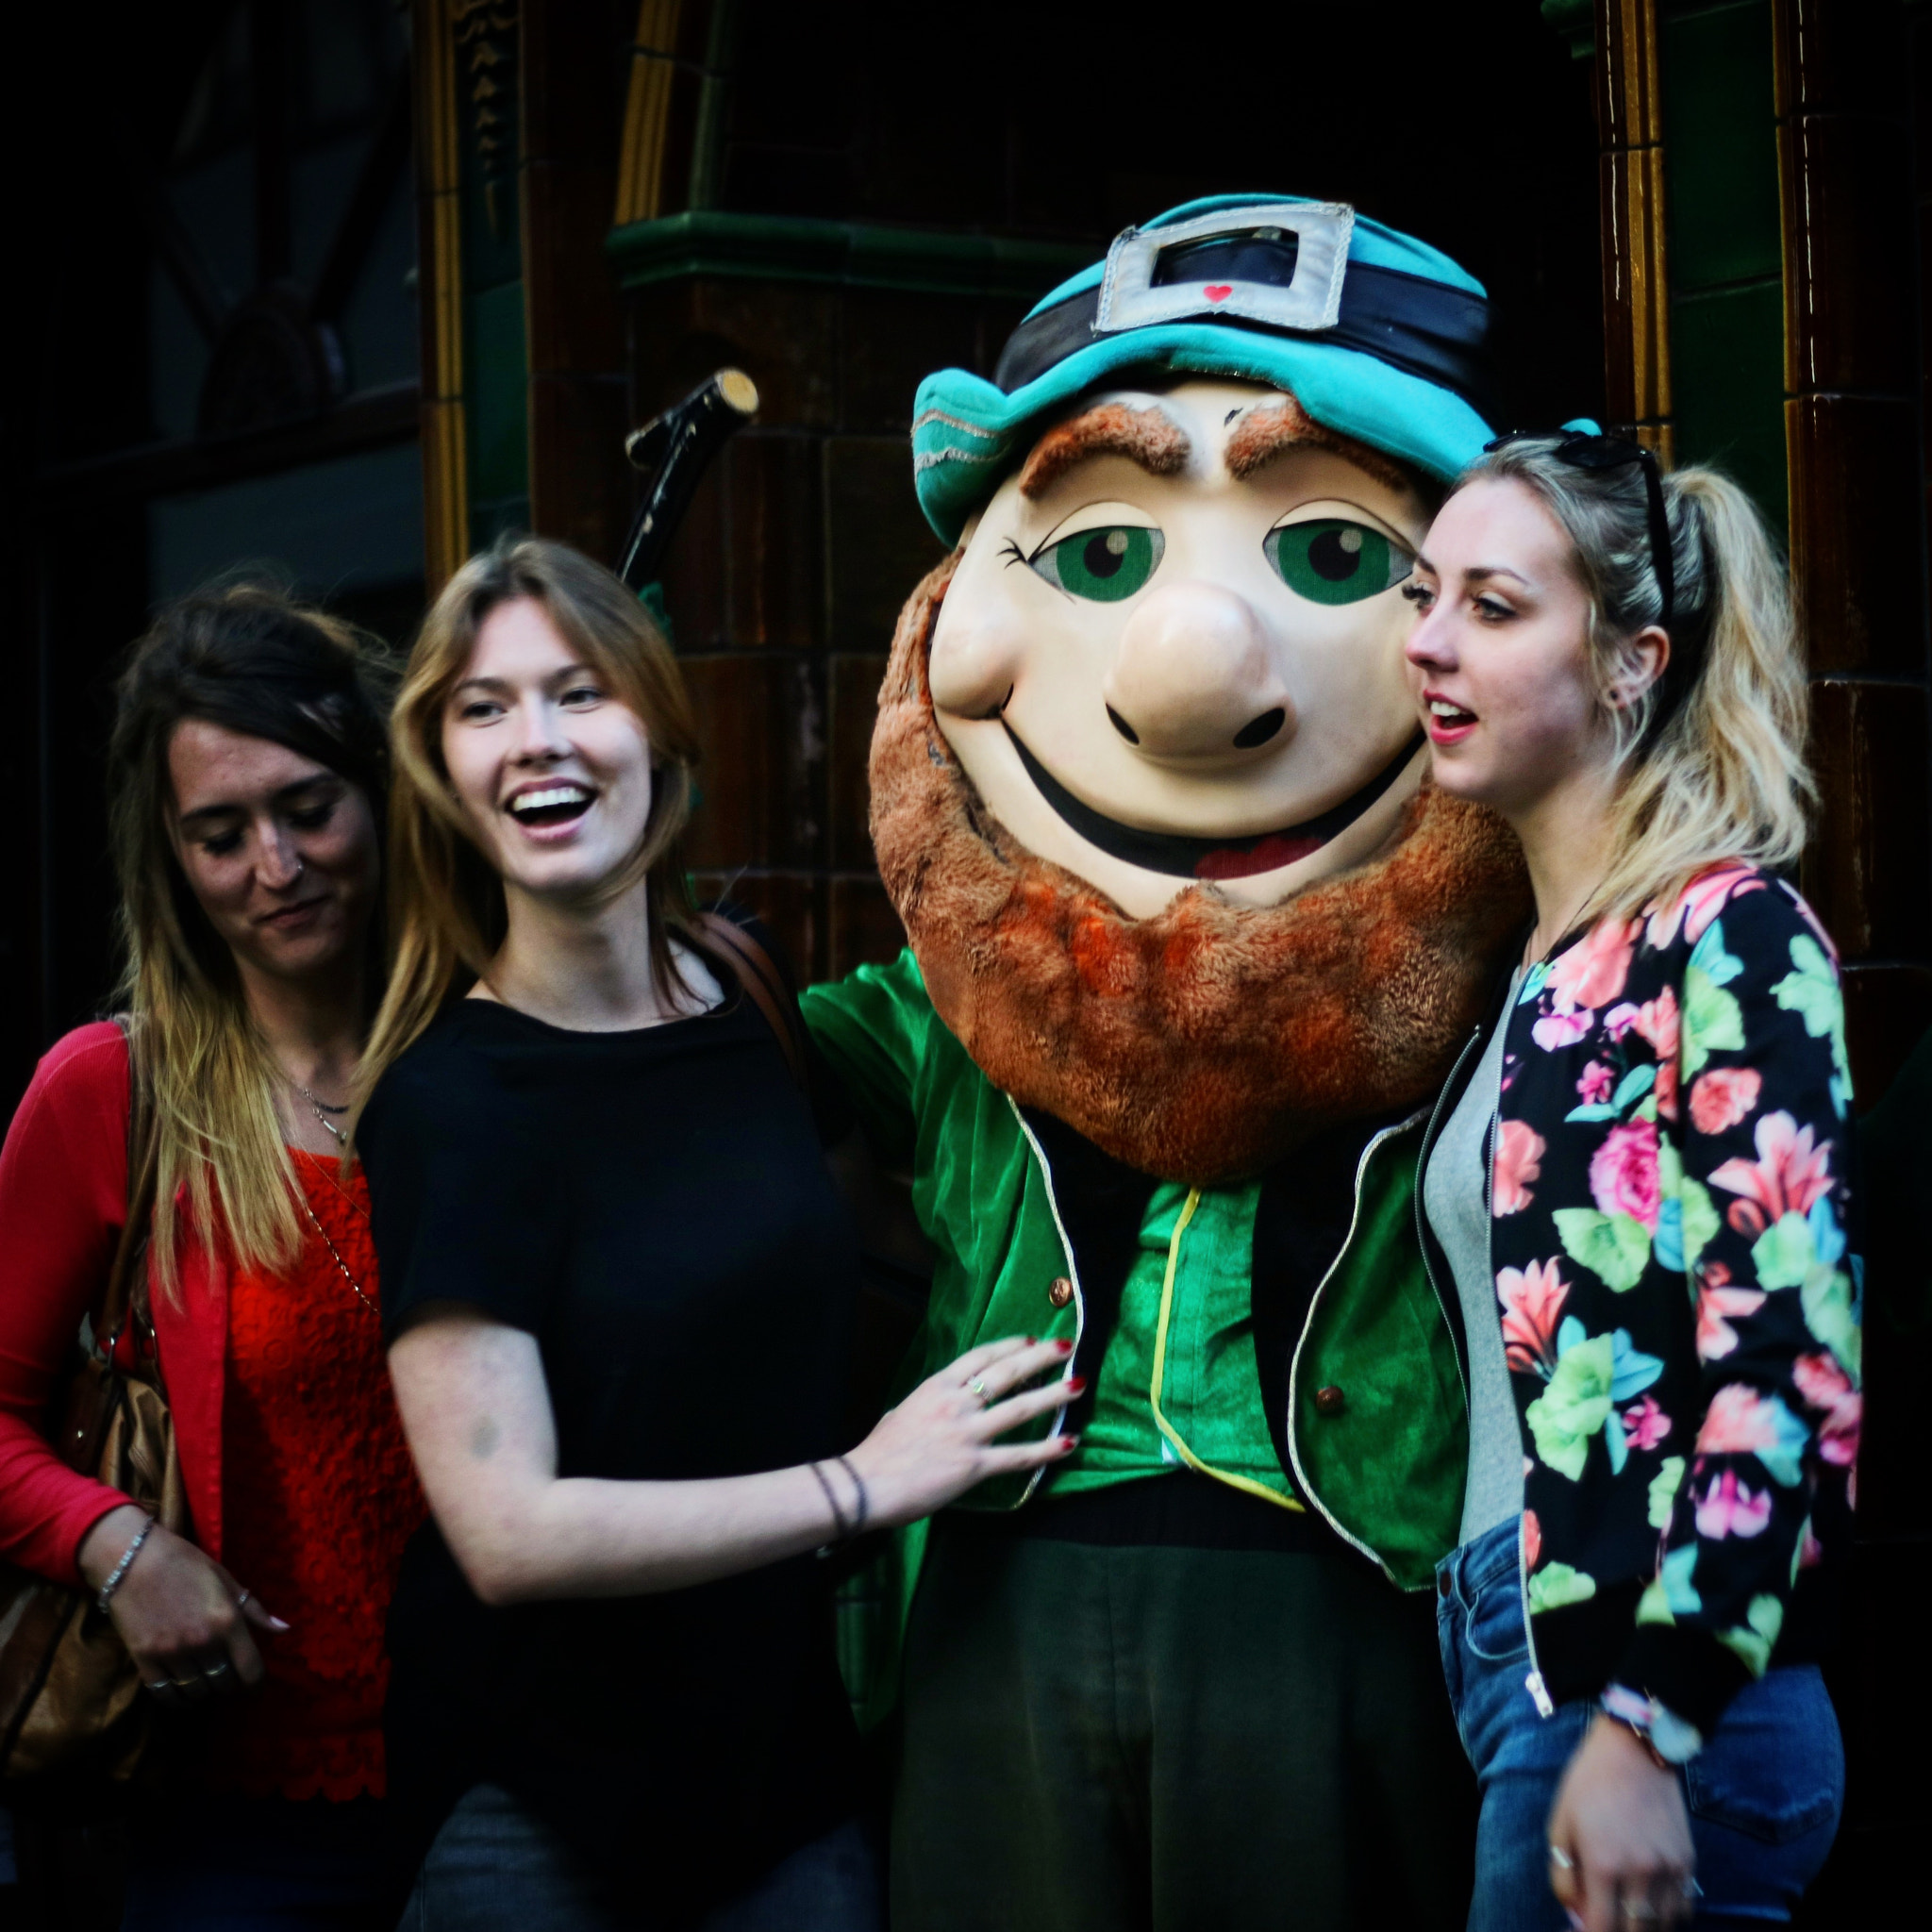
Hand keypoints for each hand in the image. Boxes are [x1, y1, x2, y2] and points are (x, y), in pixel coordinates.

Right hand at [76, 1503, 287, 1705]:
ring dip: (204, 1690)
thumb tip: (284, 1629)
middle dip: (229, 1682)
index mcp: (228, 1620)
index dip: (255, 1682)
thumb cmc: (185, 1564)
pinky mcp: (144, 1659)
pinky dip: (176, 1699)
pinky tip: (181, 1693)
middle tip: (226, 1674)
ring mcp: (172, 1652)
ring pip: (196, 1690)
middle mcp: (203, 1641)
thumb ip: (254, 1610)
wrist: (133, 1559)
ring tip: (204, 1680)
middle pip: (224, 1683)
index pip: (251, 1670)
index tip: (253, 1684)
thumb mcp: (226, 1580)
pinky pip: (165, 1694)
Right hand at [845, 1336, 1078, 1527]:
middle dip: (1041, 1357)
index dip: (1010, 1346)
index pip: (981, 1356)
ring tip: (1079, 1385)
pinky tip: (1069, 1442)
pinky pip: (1019, 1455)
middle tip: (1066, 1346)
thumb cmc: (879, 1452)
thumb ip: (927, 1404)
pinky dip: (1047, 1449)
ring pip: (1020, 1408)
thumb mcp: (902, 1412)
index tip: (1031, 1340)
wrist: (866, 1484)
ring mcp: (968, 1433)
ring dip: (1053, 1394)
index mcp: (937, 1386)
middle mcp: (957, 1402)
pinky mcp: (975, 1465)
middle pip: (1007, 1371)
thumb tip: (939, 1406)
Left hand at [1547, 1715, 1696, 1929]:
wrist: (1634, 1751)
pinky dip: (1667, 1916)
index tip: (1582, 1928)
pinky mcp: (1688, 1862)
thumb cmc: (1588, 1785)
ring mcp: (1669, 1869)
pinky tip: (1647, 1904)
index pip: (1602, 1928)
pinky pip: (1683, 1909)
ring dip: (1642, 1928)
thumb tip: (1575, 1915)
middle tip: (1602, 1920)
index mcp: (1604, 1863)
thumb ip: (1563, 1876)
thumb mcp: (1560, 1825)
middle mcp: (1641, 1872)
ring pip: (1663, 1927)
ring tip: (1623, 1914)